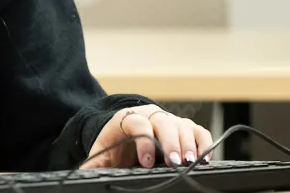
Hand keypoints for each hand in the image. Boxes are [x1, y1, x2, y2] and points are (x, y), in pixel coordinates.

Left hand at [80, 106, 213, 169]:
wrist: (125, 129)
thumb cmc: (116, 142)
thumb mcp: (102, 152)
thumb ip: (95, 163)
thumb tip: (83, 174)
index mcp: (128, 119)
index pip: (138, 124)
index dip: (144, 142)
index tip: (146, 162)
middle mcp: (151, 115)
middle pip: (164, 122)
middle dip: (171, 143)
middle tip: (174, 162)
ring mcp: (170, 119)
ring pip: (183, 125)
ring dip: (189, 144)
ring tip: (191, 162)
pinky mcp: (184, 126)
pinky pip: (198, 130)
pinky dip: (204, 143)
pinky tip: (205, 158)